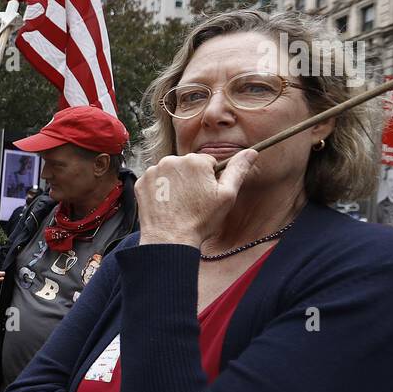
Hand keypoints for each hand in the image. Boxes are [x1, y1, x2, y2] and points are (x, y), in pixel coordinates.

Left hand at [133, 149, 257, 247]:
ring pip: (171, 172)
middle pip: (188, 166)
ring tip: (179, 204)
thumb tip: (251, 152)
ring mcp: (154, 171)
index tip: (206, 194)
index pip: (207, 163)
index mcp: (195, 161)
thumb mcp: (226, 196)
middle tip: (193, 201)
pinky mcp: (141, 182)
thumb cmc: (200, 220)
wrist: (169, 239)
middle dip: (192, 179)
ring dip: (175, 183)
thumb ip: (238, 170)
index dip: (209, 179)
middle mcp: (172, 160)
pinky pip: (155, 181)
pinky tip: (166, 204)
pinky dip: (160, 190)